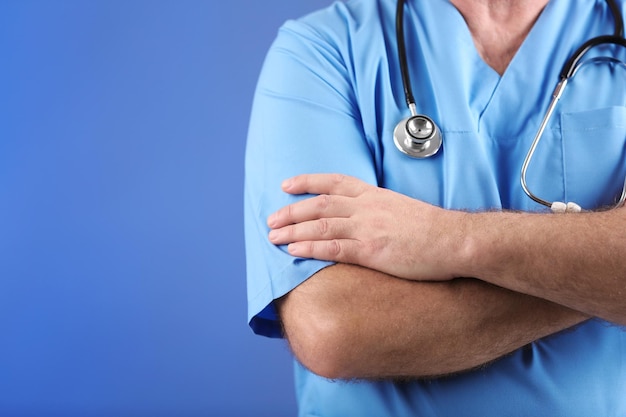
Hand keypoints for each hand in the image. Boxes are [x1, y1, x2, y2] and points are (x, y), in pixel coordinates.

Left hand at [267, 174, 466, 280]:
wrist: (455, 240)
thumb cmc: (432, 228)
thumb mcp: (402, 207)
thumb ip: (378, 209)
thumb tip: (362, 217)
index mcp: (374, 194)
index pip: (333, 181)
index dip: (307, 182)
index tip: (286, 185)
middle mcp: (367, 207)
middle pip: (319, 204)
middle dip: (291, 211)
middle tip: (271, 220)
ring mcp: (368, 228)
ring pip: (320, 225)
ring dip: (293, 230)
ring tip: (273, 237)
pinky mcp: (372, 250)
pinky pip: (333, 247)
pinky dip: (310, 247)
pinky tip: (294, 250)